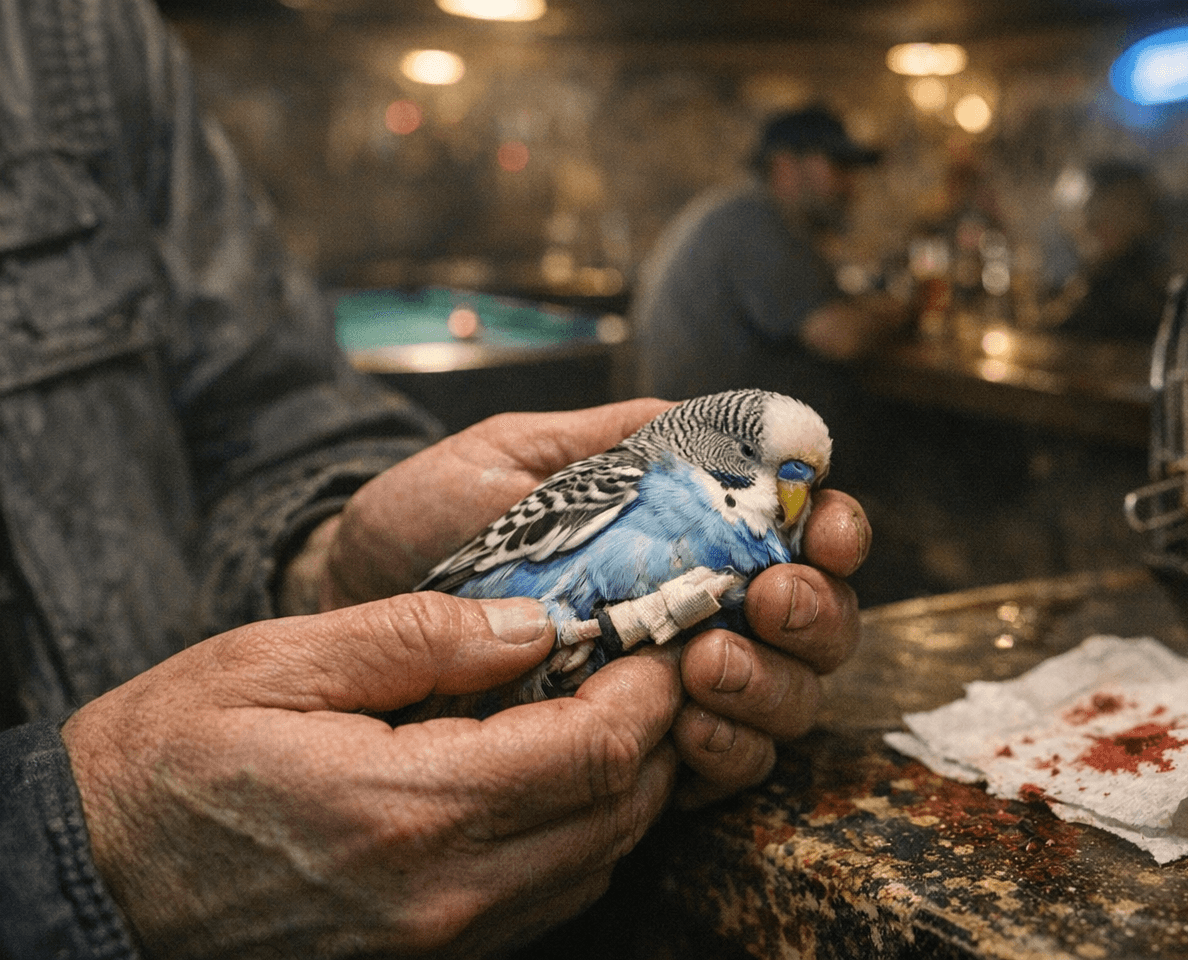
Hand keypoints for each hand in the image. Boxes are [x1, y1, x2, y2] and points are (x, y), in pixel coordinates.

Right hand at [62, 593, 680, 958]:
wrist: (94, 878)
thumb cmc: (171, 758)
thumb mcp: (282, 662)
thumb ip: (424, 636)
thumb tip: (538, 624)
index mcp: (411, 811)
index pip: (594, 752)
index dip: (648, 688)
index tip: (658, 634)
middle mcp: (444, 894)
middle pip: (616, 814)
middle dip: (655, 732)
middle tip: (650, 660)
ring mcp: (440, 939)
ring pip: (596, 862)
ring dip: (625, 784)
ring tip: (609, 705)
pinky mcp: (429, 954)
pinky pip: (549, 897)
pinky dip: (581, 832)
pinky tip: (554, 773)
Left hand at [284, 400, 868, 805]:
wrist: (353, 603)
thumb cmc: (433, 519)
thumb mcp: (517, 455)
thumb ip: (617, 440)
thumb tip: (731, 418)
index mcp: (693, 531)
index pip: (801, 530)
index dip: (834, 528)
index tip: (821, 527)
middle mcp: (708, 611)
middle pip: (821, 624)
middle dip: (815, 613)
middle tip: (766, 602)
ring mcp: (683, 688)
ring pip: (788, 701)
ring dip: (772, 684)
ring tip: (708, 664)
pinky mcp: (646, 756)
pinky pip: (725, 770)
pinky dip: (726, 751)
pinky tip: (689, 729)